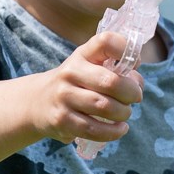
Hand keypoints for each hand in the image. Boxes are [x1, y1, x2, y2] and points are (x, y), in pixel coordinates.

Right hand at [30, 31, 146, 145]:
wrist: (37, 102)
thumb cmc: (75, 83)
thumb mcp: (89, 67)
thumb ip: (115, 69)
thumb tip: (137, 82)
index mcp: (82, 55)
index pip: (106, 42)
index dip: (125, 50)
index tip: (135, 64)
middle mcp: (70, 72)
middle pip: (111, 82)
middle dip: (132, 93)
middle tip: (135, 97)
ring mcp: (64, 96)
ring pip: (105, 107)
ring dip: (124, 113)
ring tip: (125, 114)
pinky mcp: (62, 120)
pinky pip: (94, 129)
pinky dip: (114, 132)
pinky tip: (120, 129)